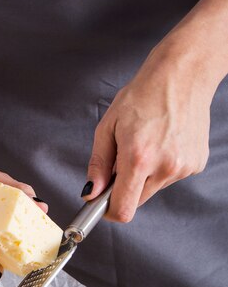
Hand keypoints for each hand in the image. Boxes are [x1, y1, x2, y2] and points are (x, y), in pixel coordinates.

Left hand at [82, 45, 212, 221]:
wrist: (182, 75)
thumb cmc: (143, 95)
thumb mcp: (108, 126)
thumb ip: (98, 164)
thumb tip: (91, 192)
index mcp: (138, 158)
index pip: (123, 209)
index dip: (108, 211)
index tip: (102, 204)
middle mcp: (164, 167)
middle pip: (137, 201)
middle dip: (125, 188)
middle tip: (123, 160)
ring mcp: (183, 167)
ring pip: (153, 188)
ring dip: (144, 175)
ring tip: (146, 144)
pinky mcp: (195, 164)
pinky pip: (170, 177)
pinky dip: (161, 167)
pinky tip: (163, 142)